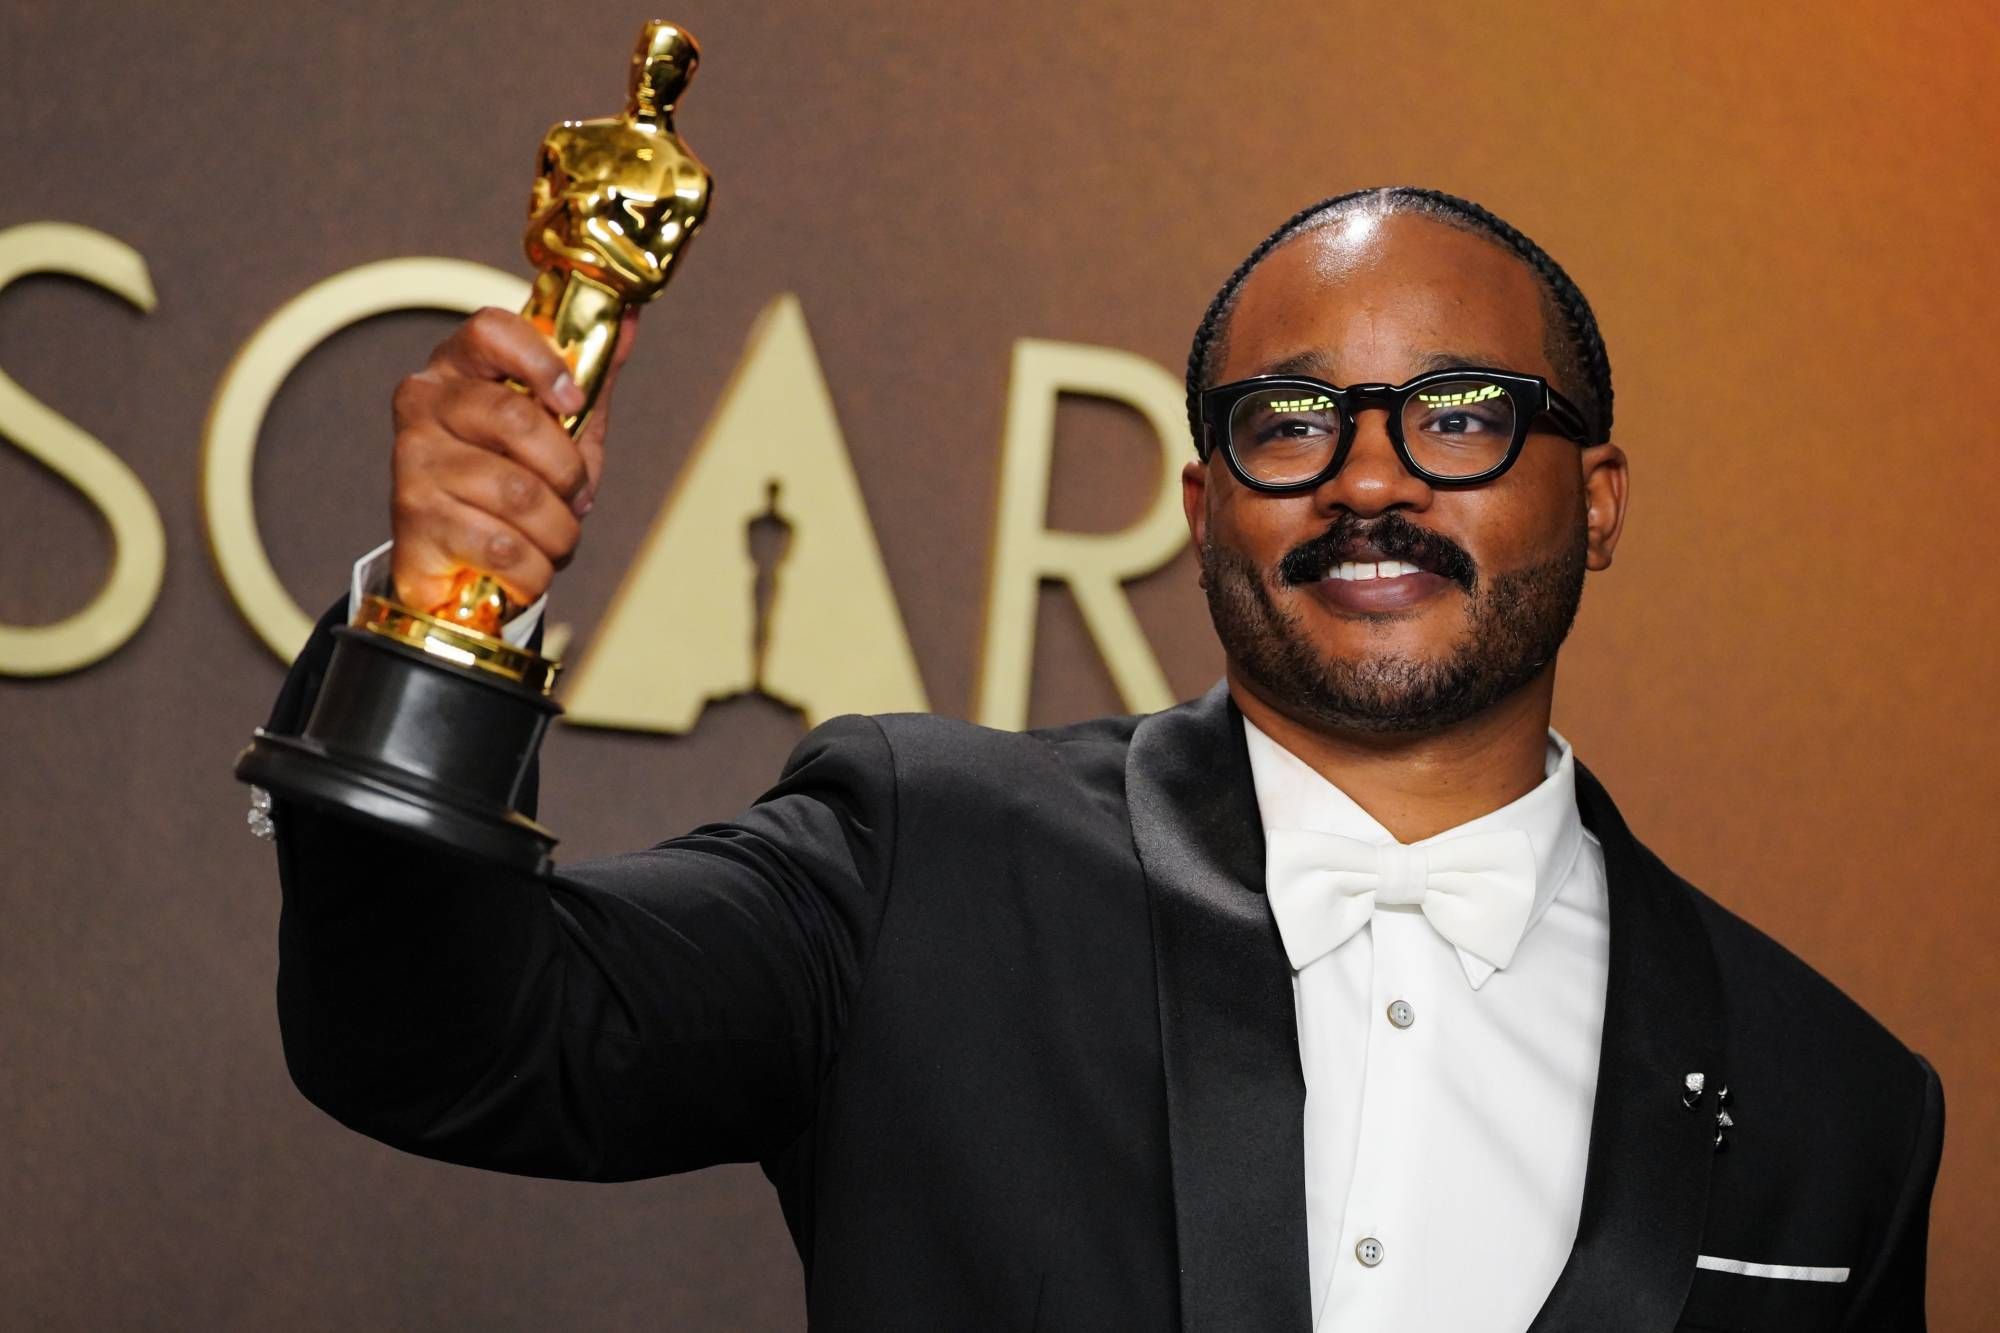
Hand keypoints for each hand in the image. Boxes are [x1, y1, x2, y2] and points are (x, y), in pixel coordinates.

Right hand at [388, 307, 639, 612]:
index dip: (541, 361)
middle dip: (567, 471)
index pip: (491, 330)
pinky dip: (534, 569)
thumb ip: (591, 375)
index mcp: (458, 367)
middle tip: (576, 496)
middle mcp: (423, 405)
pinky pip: (504, 547)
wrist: (459, 564)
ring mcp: (412, 462)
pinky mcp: (413, 522)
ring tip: (552, 539)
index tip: (573, 399)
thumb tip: (630, 316)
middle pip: (514, 418)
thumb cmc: (513, 483)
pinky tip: (526, 567)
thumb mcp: (561, 427)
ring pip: (519, 493)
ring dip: (559, 531)